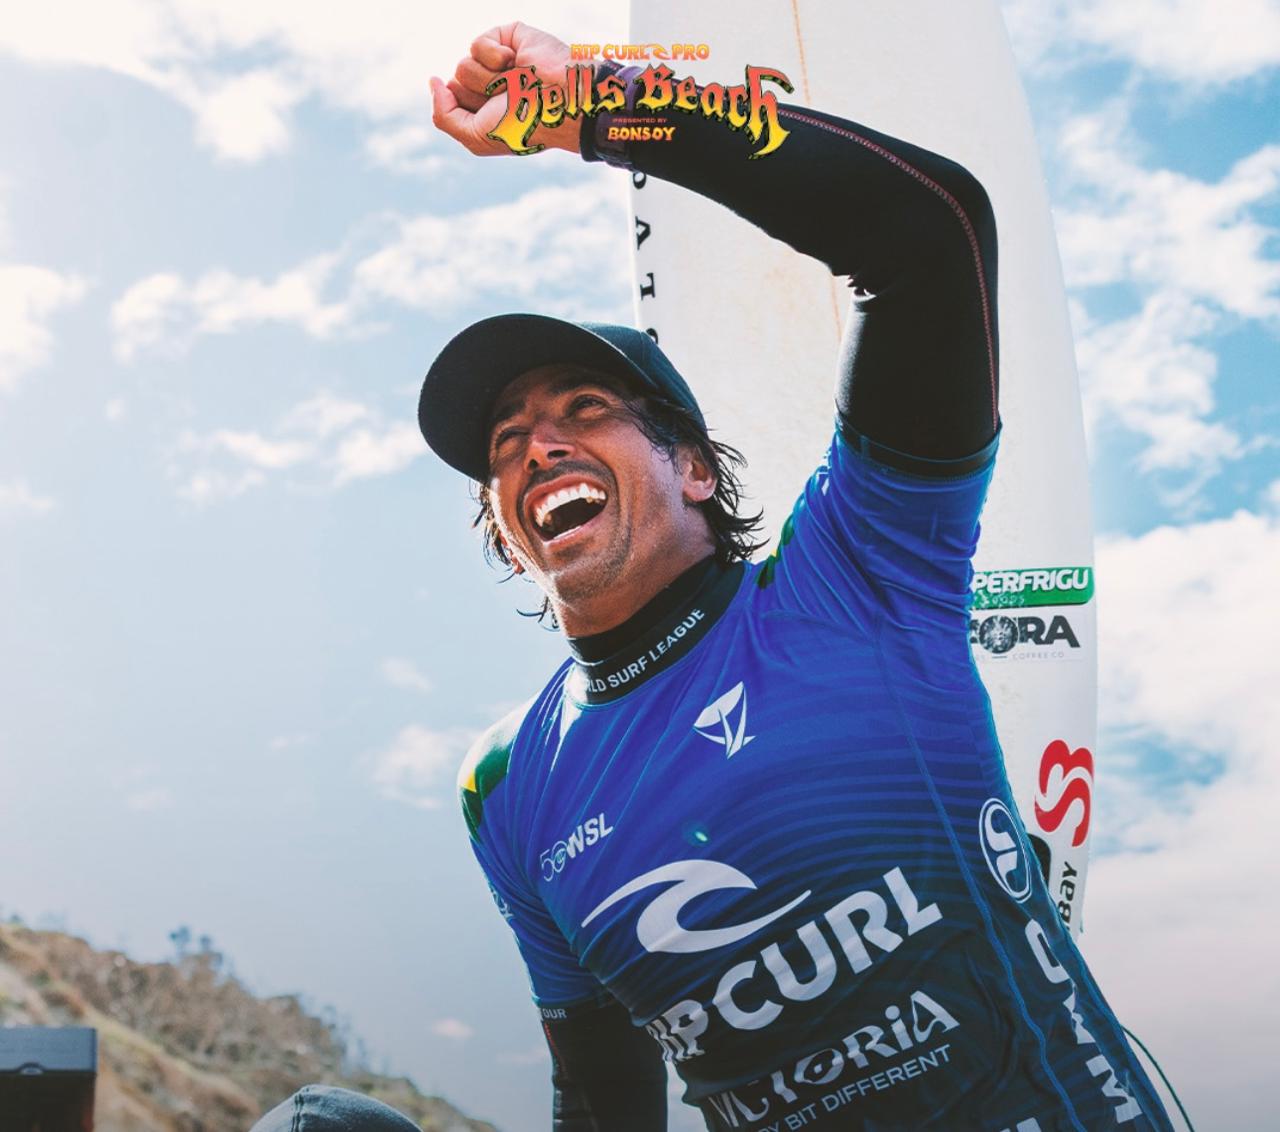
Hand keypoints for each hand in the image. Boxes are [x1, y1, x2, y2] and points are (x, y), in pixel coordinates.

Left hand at [430, 22, 580, 156]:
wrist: (558, 101)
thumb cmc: (523, 125)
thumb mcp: (475, 137)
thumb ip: (443, 116)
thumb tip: (434, 81)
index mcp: (483, 110)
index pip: (450, 102)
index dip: (467, 111)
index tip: (495, 116)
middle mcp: (488, 86)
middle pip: (454, 84)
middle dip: (477, 96)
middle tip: (507, 100)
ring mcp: (496, 62)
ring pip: (462, 66)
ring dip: (488, 80)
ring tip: (516, 83)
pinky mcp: (506, 38)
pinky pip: (476, 44)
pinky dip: (494, 57)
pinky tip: (516, 63)